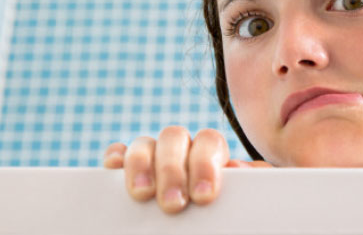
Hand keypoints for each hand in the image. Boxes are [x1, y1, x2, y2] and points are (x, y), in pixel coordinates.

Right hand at [103, 126, 271, 213]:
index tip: (204, 197)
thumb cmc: (230, 218)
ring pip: (145, 143)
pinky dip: (116, 158)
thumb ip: (250, 185)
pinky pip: (119, 156)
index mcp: (212, 154)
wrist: (215, 225)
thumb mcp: (243, 204)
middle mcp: (182, 151)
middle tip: (173, 204)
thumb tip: (237, 170)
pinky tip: (112, 168)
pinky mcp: (129, 174)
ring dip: (141, 163)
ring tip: (143, 194)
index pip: (208, 142)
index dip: (205, 165)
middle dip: (173, 169)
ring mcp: (153, 160)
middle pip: (174, 137)